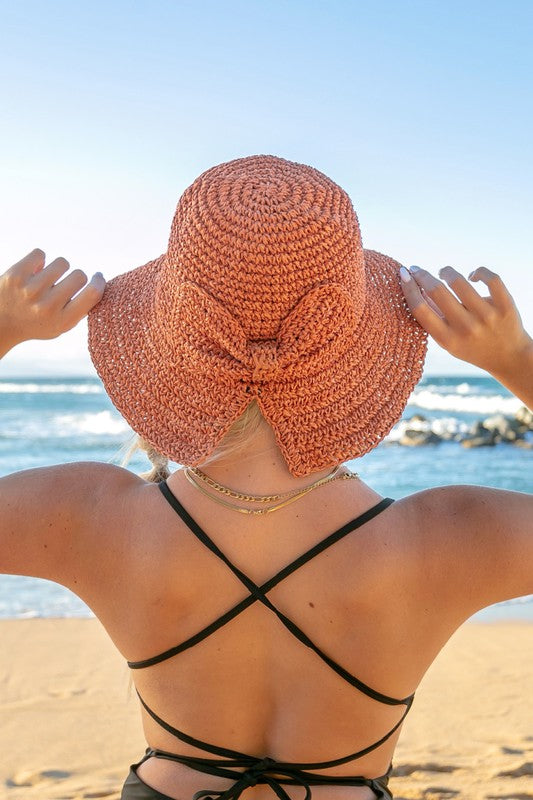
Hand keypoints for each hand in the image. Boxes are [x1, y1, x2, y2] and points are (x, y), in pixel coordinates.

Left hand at [0, 249, 104, 356]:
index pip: (93, 293)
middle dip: (74, 277)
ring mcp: (30, 290)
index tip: (98, 277)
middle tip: (62, 285)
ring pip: (61, 262)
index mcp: (63, 321)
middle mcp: (47, 307)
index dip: (99, 281)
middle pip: (79, 275)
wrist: (1, 323)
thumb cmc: (37, 322)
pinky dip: (39, 260)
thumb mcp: (61, 325)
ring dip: (57, 269)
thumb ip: (80, 308)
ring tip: (46, 280)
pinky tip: (33, 272)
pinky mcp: (15, 275)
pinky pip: (40, 253)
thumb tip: (99, 282)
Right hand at [400, 264, 532, 377]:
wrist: (509, 358)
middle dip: (422, 275)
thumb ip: (432, 318)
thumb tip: (415, 287)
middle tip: (416, 269)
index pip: (421, 309)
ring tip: (443, 272)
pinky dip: (478, 271)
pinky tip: (471, 276)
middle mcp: (466, 328)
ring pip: (460, 281)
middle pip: (437, 291)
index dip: (408, 288)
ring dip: (446, 271)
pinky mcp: (505, 306)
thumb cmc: (471, 346)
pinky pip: (491, 278)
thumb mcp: (447, 341)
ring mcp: (487, 316)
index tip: (403, 274)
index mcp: (448, 339)